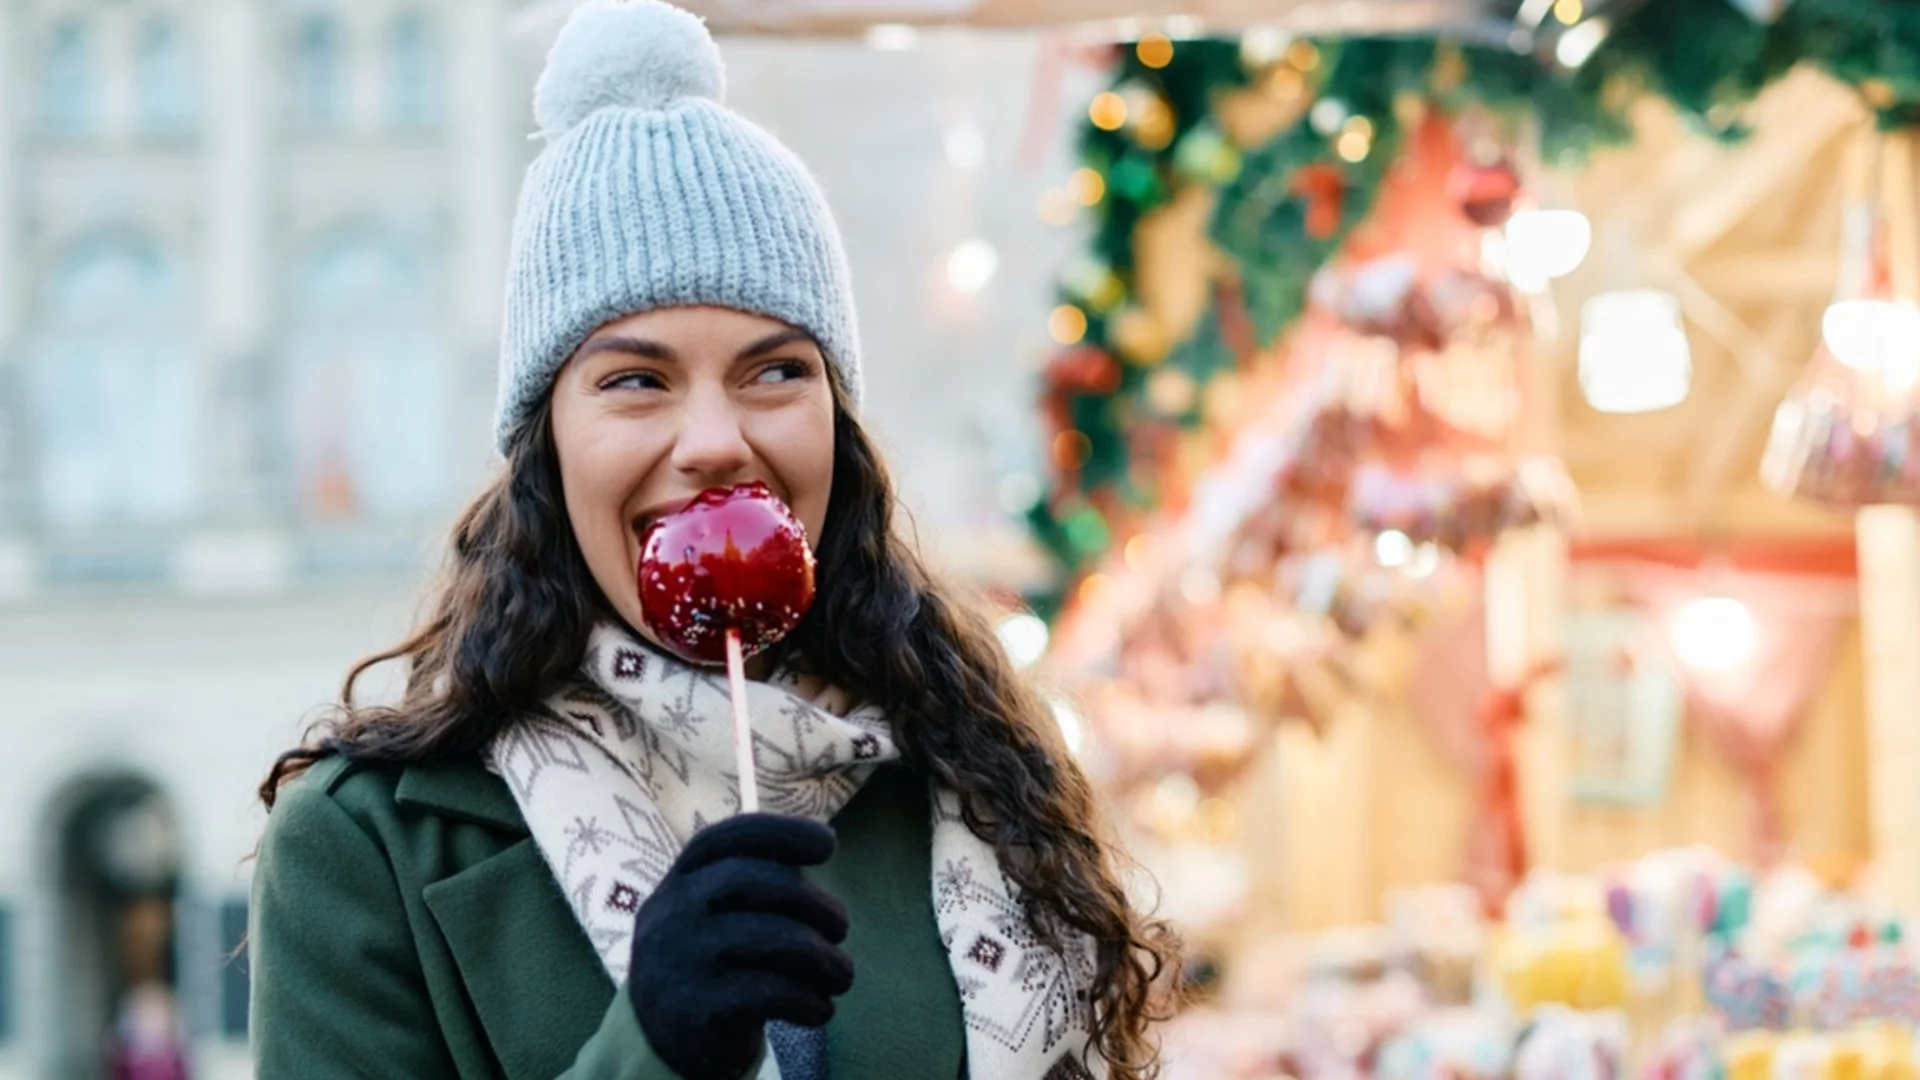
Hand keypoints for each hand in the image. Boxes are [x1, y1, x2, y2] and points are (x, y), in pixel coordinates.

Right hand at [627, 814, 853, 1079]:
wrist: (664, 1042)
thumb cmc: (713, 963)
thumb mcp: (716, 915)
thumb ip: (757, 882)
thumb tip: (822, 843)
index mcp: (679, 882)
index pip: (720, 839)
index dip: (778, 832)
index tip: (828, 843)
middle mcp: (670, 914)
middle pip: (748, 881)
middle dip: (810, 899)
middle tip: (841, 926)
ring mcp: (678, 962)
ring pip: (767, 937)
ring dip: (821, 956)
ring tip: (842, 974)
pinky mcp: (695, 1011)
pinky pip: (768, 991)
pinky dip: (808, 999)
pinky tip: (819, 1008)